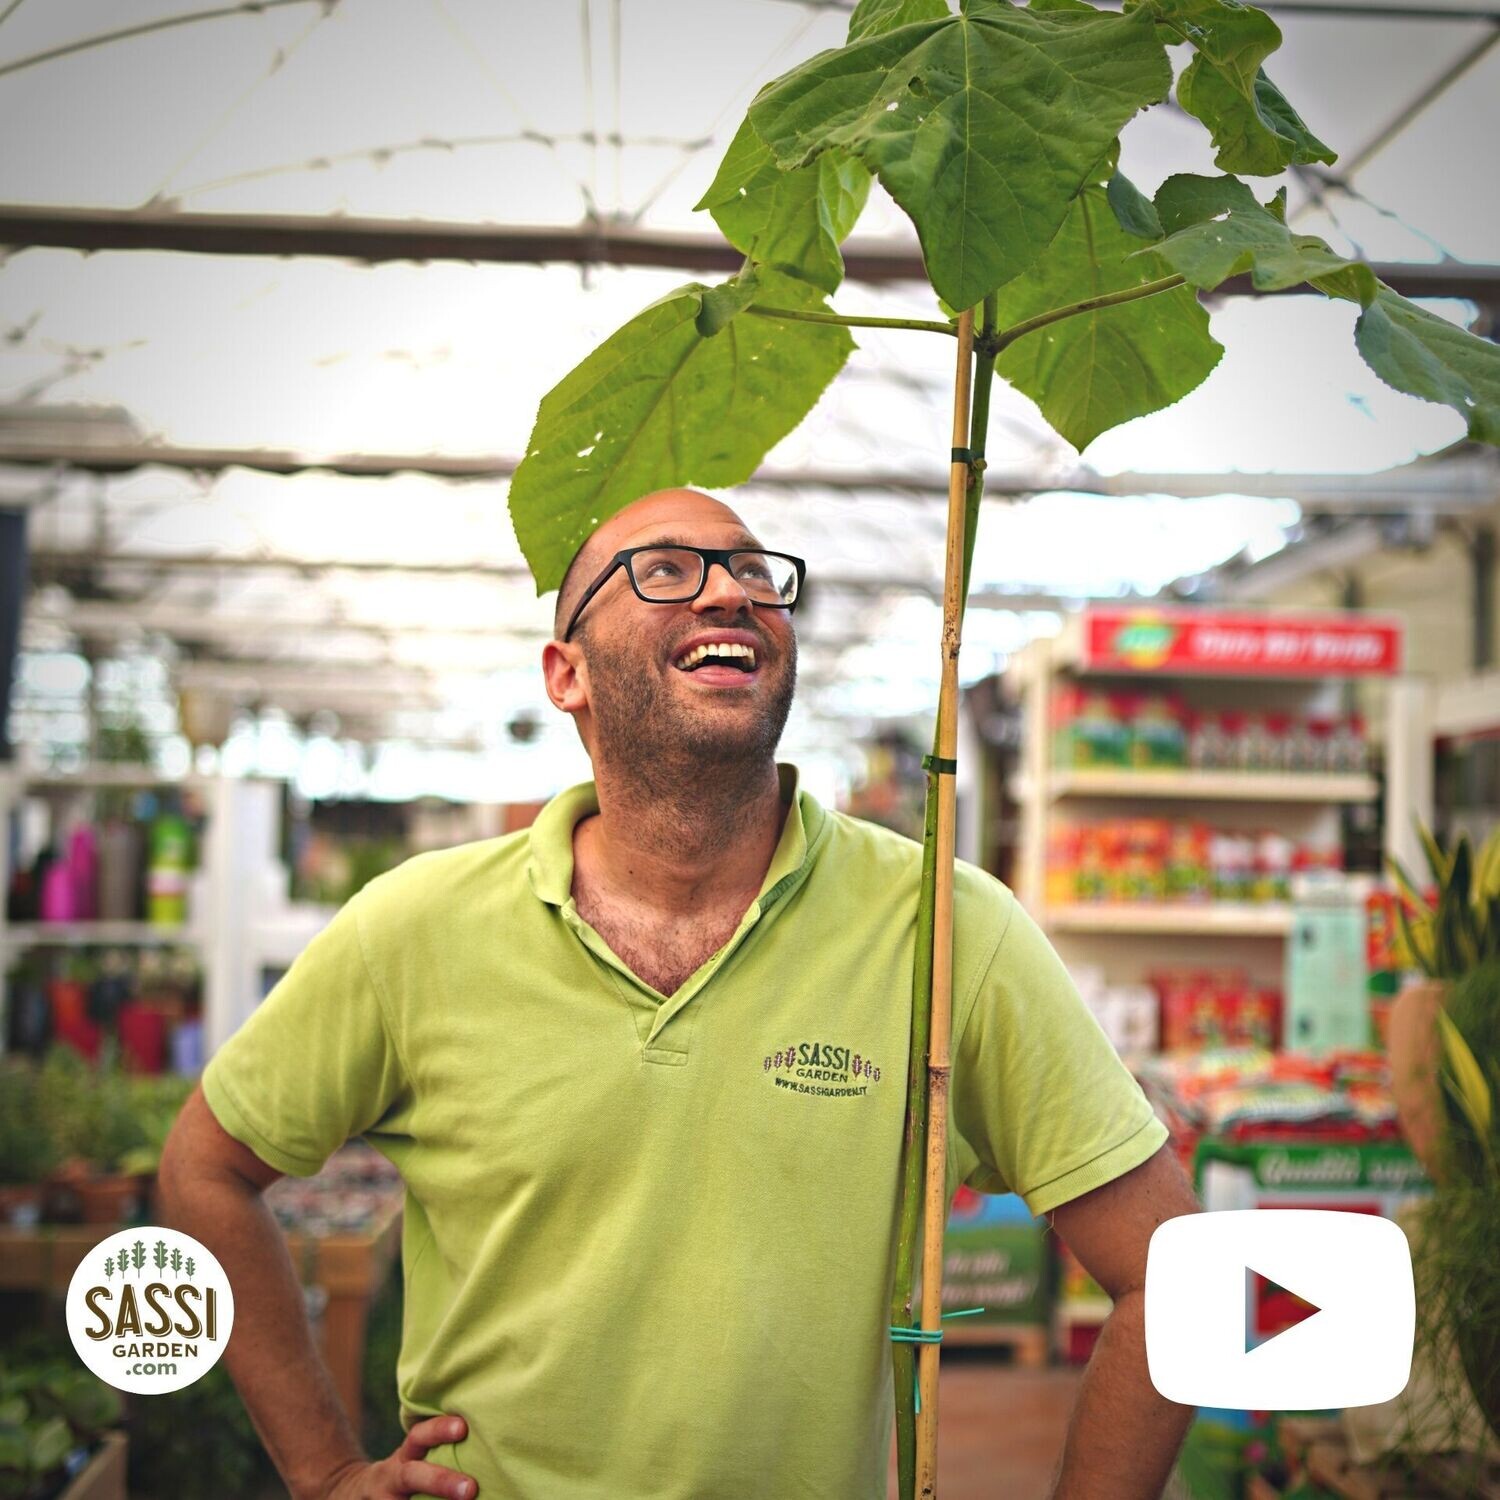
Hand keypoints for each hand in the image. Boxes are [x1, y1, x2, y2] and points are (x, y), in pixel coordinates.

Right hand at [322, 1416, 476, 1499]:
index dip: (439, 1430)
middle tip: (470, 1489)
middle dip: (441, 1482)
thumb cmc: (408, 1470)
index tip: (462, 1427)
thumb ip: (442, 1448)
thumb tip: (490, 1442)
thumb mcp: (417, 1454)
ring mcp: (387, 1499)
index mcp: (406, 1456)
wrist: (355, 1493)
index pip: (419, 1436)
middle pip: (413, 1476)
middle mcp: (394, 1478)